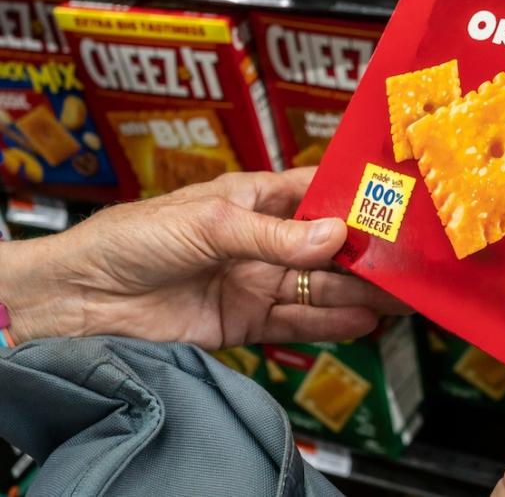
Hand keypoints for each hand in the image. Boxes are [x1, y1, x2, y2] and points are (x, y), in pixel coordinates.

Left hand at [0, 168, 408, 347]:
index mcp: (255, 198)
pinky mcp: (245, 322)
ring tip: (400, 298)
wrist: (80, 299)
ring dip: (359, 293)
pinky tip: (365, 321)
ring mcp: (256, 281)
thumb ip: (273, 235)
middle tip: (410, 265)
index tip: (397, 209)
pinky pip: (297, 323)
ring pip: (320, 287)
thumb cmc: (132, 238)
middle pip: (328, 247)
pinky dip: (331, 324)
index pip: (318, 194)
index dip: (356, 200)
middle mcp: (263, 240)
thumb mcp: (207, 223)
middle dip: (367, 255)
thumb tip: (335, 235)